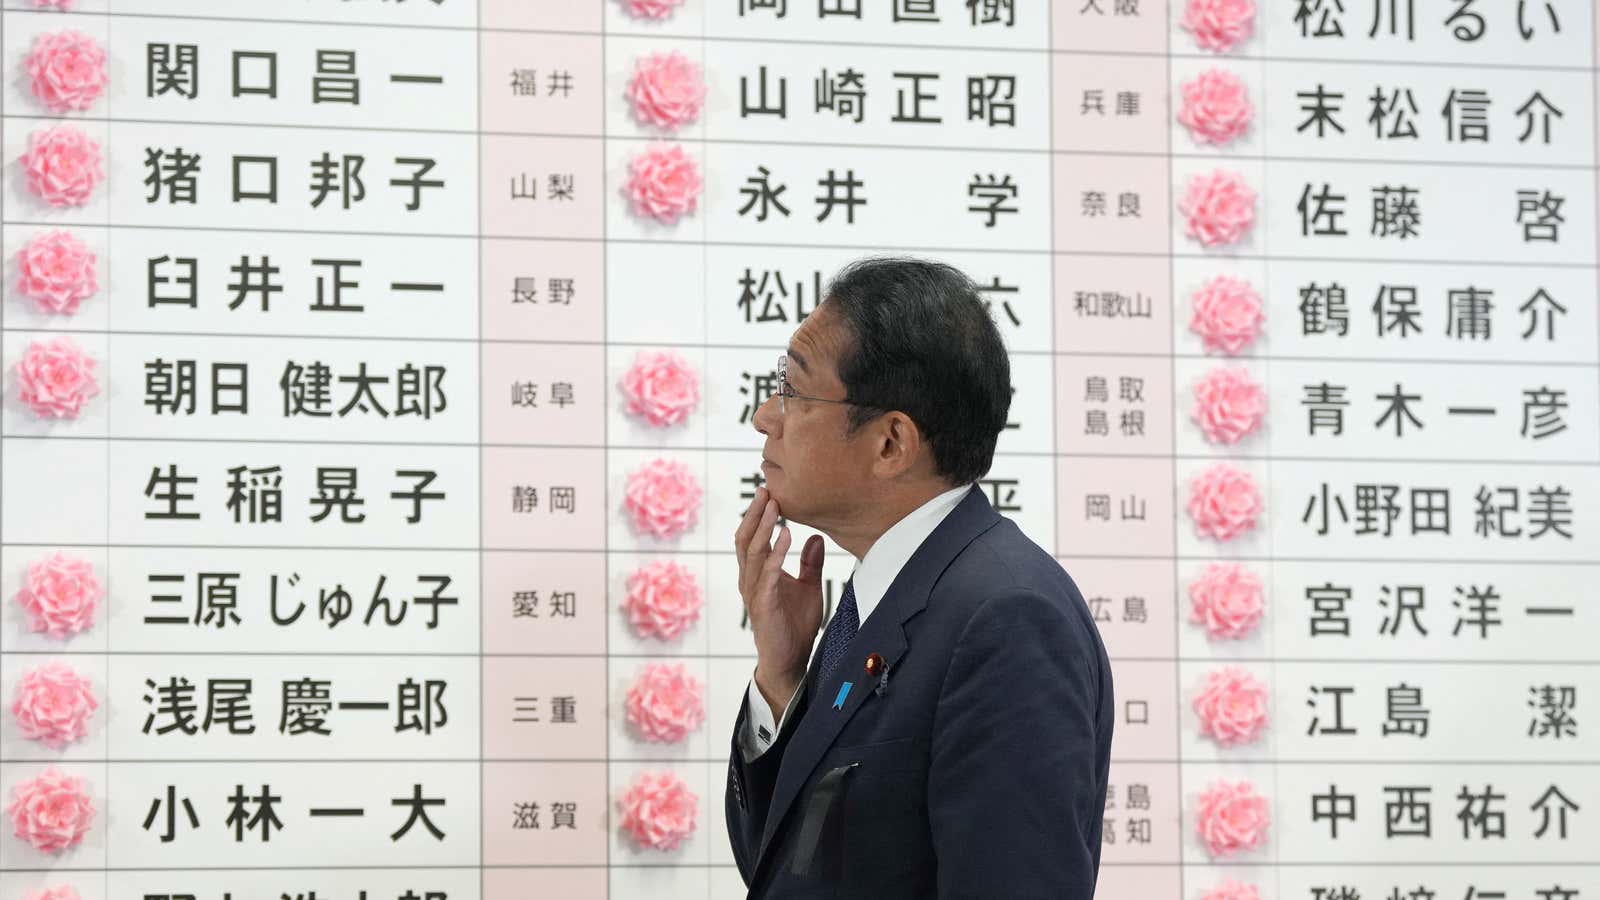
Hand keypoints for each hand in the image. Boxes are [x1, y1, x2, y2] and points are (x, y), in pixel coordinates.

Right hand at [734, 487, 825, 717]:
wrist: (790, 660)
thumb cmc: (795, 625)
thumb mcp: (809, 587)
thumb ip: (810, 564)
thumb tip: (815, 537)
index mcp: (757, 573)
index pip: (752, 537)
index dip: (758, 515)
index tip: (769, 492)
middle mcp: (750, 579)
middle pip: (745, 539)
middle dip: (755, 513)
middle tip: (765, 489)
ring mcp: (754, 592)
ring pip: (752, 552)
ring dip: (764, 527)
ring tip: (775, 506)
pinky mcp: (763, 605)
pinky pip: (767, 574)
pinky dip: (776, 553)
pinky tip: (787, 536)